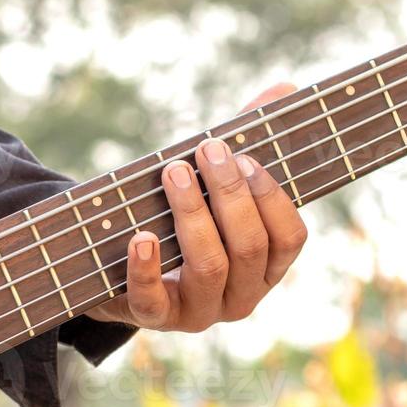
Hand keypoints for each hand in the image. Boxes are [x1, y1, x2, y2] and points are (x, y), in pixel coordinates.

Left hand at [86, 83, 309, 330]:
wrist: (118, 273)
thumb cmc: (179, 224)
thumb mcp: (211, 187)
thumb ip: (245, 145)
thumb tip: (284, 88)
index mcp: (265, 268)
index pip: (289, 239)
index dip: (271, 198)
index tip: (246, 158)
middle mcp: (240, 297)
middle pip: (248, 249)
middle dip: (229, 196)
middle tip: (207, 150)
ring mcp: (198, 313)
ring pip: (209, 267)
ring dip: (192, 215)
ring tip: (172, 172)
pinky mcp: (154, 318)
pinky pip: (153, 300)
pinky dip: (147, 268)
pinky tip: (140, 238)